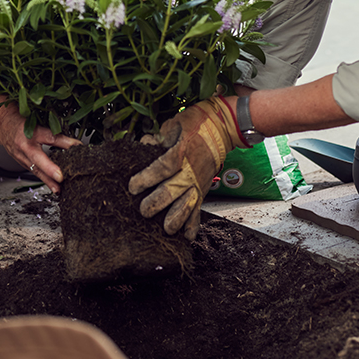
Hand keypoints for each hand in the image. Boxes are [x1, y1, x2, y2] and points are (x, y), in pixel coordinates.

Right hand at [0, 96, 78, 192]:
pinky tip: (53, 186)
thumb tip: (74, 143)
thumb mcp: (38, 122)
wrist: (1, 124)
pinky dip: (43, 179)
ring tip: (59, 190)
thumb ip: (55, 132)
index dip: (64, 142)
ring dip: (48, 180)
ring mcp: (20, 156)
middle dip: (49, 170)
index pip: (49, 137)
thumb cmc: (20, 120)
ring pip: (35, 169)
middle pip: (38, 159)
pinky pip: (33, 171)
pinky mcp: (21, 162)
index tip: (78, 146)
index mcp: (29, 132)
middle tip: (61, 178)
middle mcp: (23, 146)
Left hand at [128, 97, 243, 239]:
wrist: (225, 126)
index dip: (146, 178)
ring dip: (176, 219)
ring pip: (187, 205)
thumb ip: (161, 137)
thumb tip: (145, 144)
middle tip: (144, 210)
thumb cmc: (199, 122)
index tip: (133, 186)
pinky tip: (188, 237)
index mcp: (181, 152)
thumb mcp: (177, 123)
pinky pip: (200, 209)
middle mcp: (190, 171)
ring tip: (167, 229)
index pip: (162, 168)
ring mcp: (199, 182)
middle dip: (156, 203)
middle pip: (172, 191)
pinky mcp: (204, 188)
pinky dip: (194, 224)